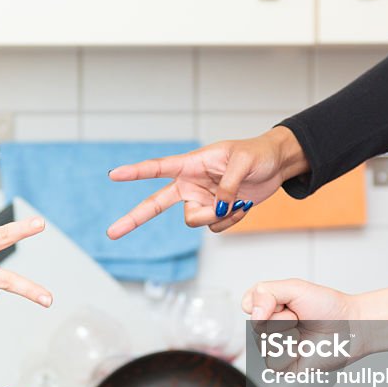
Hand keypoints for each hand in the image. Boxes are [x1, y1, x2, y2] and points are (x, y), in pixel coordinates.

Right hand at [106, 126, 309, 238]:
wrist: (275, 166)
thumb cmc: (257, 154)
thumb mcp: (243, 162)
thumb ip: (227, 184)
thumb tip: (218, 206)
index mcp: (192, 164)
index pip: (158, 168)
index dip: (135, 172)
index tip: (114, 176)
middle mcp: (191, 184)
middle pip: (155, 205)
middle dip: (134, 219)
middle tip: (112, 232)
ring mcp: (201, 200)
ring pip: (195, 221)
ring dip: (217, 216)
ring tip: (238, 200)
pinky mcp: (215, 212)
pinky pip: (214, 227)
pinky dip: (230, 220)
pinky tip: (242, 206)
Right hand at [242, 278, 364, 370]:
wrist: (352, 327)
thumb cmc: (329, 307)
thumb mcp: (294, 287)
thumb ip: (266, 292)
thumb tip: (250, 312)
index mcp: (270, 308)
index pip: (249, 306)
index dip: (266, 304)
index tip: (287, 303)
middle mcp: (271, 328)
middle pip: (256, 326)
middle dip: (281, 319)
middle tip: (299, 318)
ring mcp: (277, 348)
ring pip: (263, 345)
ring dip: (287, 336)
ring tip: (302, 333)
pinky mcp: (285, 367)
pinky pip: (273, 362)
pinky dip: (289, 353)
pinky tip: (302, 349)